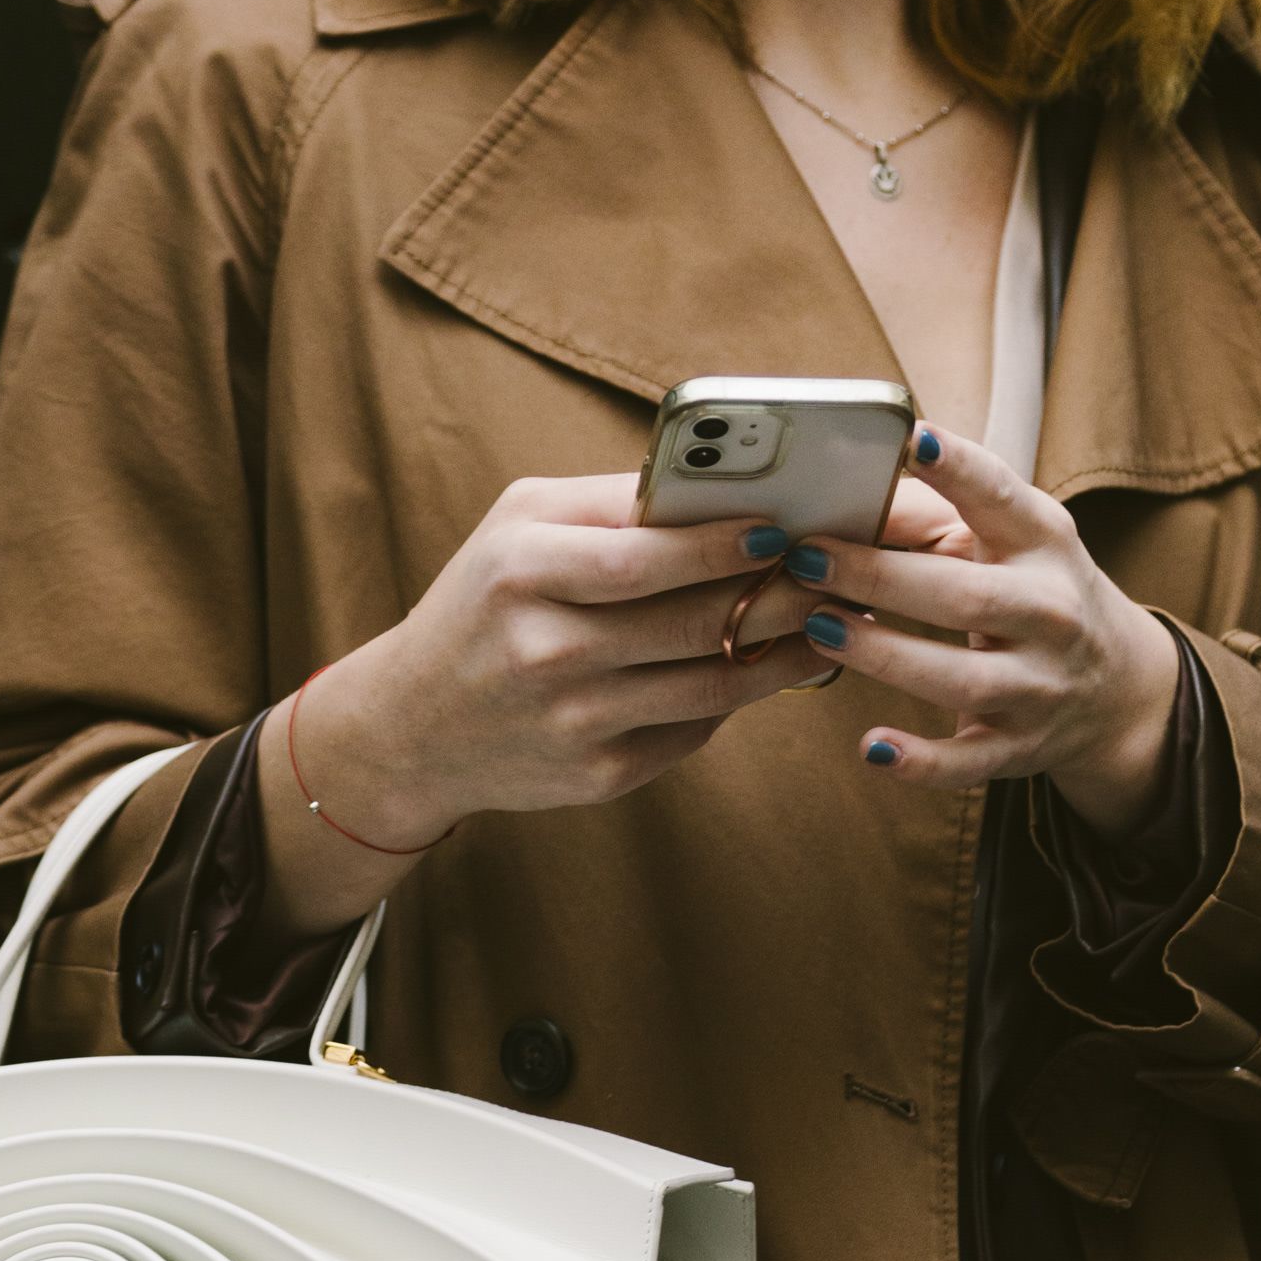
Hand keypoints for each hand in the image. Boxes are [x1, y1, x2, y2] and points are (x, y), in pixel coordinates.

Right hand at [257, 466, 964, 934]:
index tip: (791, 523)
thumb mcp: (518, 528)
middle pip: (699, 621)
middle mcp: (547, 652)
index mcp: (522, 573)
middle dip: (787, 590)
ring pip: (716, 682)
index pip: (648, 556)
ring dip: (790, 648)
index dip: (729, 543)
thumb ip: (614, 504)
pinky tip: (777, 663)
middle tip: (849, 564)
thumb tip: (733, 484)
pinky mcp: (600, 776)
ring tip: (837, 613)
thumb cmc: (481, 603)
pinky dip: (743, 693)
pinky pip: (697, 726)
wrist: (411, 728)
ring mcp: (575, 722)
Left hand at [780, 425, 1180, 835]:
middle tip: (807, 558)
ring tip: (818, 628)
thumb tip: (837, 487)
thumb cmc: (1033, 590)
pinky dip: (919, 762)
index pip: (1001, 497)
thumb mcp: (1008, 541)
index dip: (957, 469)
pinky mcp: (1018, 746)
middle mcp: (1050, 612)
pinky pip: (967, 762)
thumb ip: (932, 514)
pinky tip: (871, 747)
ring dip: (884, 655)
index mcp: (1043, 543)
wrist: (1117, 686)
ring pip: (961, 679)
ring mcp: (1038, 685)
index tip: (910, 438)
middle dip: (881, 578)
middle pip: (964, 596)